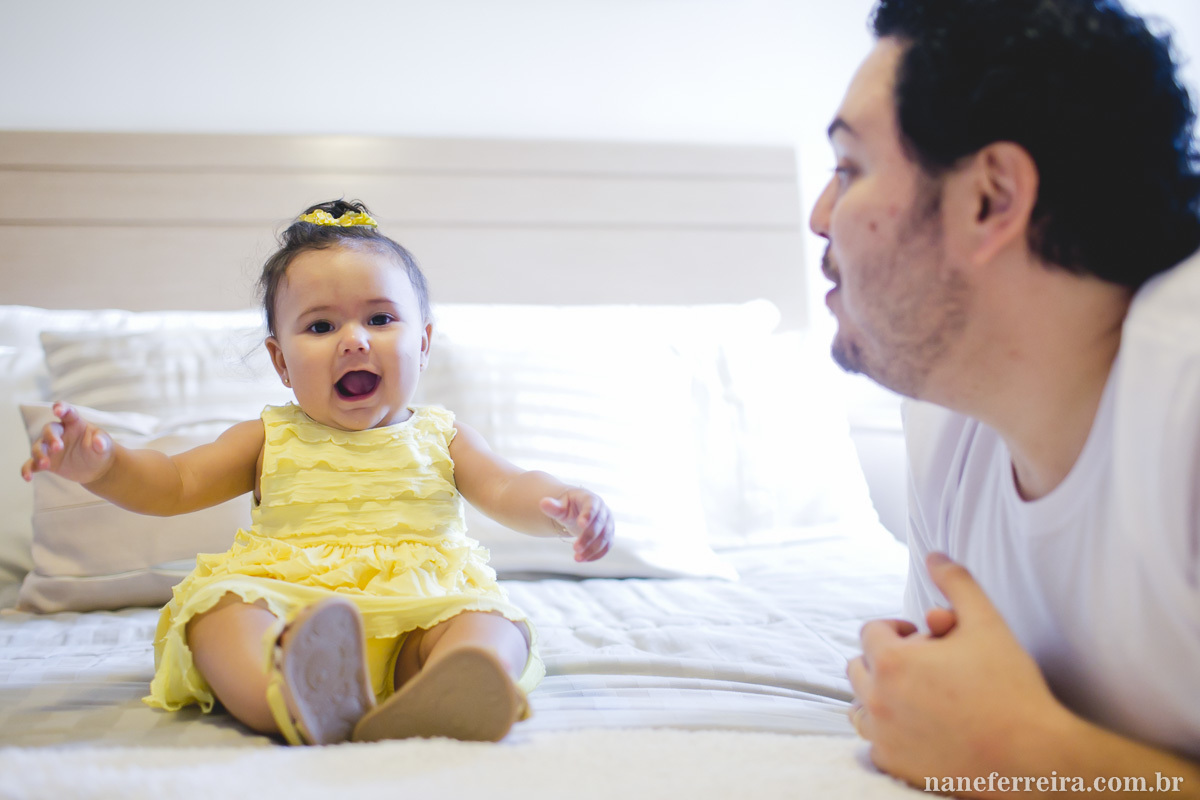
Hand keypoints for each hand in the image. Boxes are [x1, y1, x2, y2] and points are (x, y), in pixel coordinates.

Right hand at [20, 402, 114, 484]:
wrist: (96, 467)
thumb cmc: (100, 449)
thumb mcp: (105, 445)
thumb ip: (102, 441)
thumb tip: (98, 443)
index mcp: (74, 423)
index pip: (67, 412)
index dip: (61, 408)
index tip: (57, 410)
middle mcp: (59, 433)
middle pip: (49, 430)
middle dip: (51, 437)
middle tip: (58, 448)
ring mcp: (50, 447)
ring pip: (38, 447)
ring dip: (39, 454)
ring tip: (45, 465)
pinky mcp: (46, 461)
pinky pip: (32, 464)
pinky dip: (27, 470)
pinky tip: (28, 477)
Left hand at [539, 488, 613, 561]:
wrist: (578, 511)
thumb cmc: (568, 508)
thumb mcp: (560, 507)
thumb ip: (553, 507)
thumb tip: (543, 503)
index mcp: (590, 499)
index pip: (592, 506)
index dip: (588, 515)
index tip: (580, 524)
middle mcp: (603, 510)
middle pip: (599, 524)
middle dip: (588, 537)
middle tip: (575, 548)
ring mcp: (608, 523)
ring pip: (604, 537)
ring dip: (592, 549)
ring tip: (577, 558)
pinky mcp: (608, 535)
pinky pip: (606, 546)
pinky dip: (596, 555)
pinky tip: (584, 560)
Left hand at [846, 553, 1071, 789]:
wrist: (1033, 758)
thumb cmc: (1011, 687)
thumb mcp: (987, 623)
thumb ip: (957, 583)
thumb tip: (935, 554)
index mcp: (892, 662)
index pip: (871, 632)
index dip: (899, 630)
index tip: (927, 639)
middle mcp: (877, 699)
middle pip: (860, 667)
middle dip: (887, 660)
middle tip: (926, 667)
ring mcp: (883, 736)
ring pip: (859, 706)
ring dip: (880, 696)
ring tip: (919, 695)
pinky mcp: (893, 765)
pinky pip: (872, 742)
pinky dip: (888, 732)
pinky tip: (921, 727)